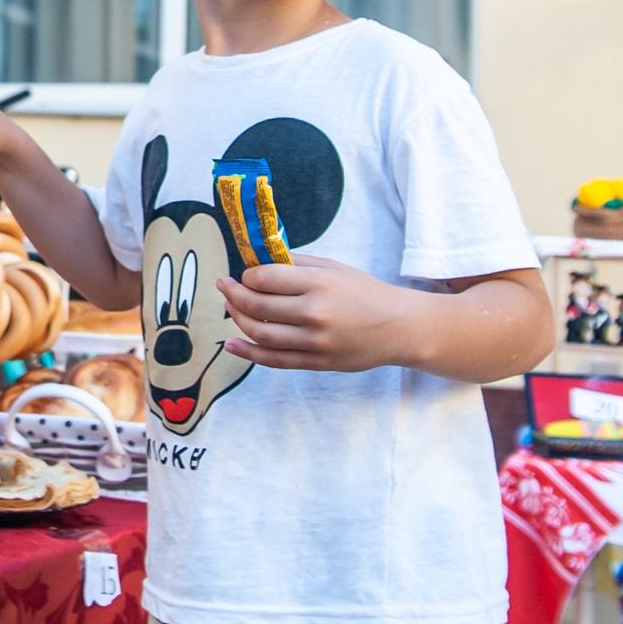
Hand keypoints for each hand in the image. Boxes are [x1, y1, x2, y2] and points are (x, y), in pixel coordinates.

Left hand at [216, 257, 414, 371]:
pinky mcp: (317, 362)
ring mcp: (316, 341)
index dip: (247, 276)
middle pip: (257, 305)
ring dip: (237, 320)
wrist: (399, 327)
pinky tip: (231, 344)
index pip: (264, 278)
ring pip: (261, 333)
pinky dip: (248, 353)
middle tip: (223, 287)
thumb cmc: (364, 292)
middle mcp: (315, 313)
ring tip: (229, 309)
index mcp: (319, 283)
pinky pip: (274, 360)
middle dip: (233, 295)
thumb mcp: (332, 268)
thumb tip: (257, 261)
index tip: (244, 274)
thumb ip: (295, 264)